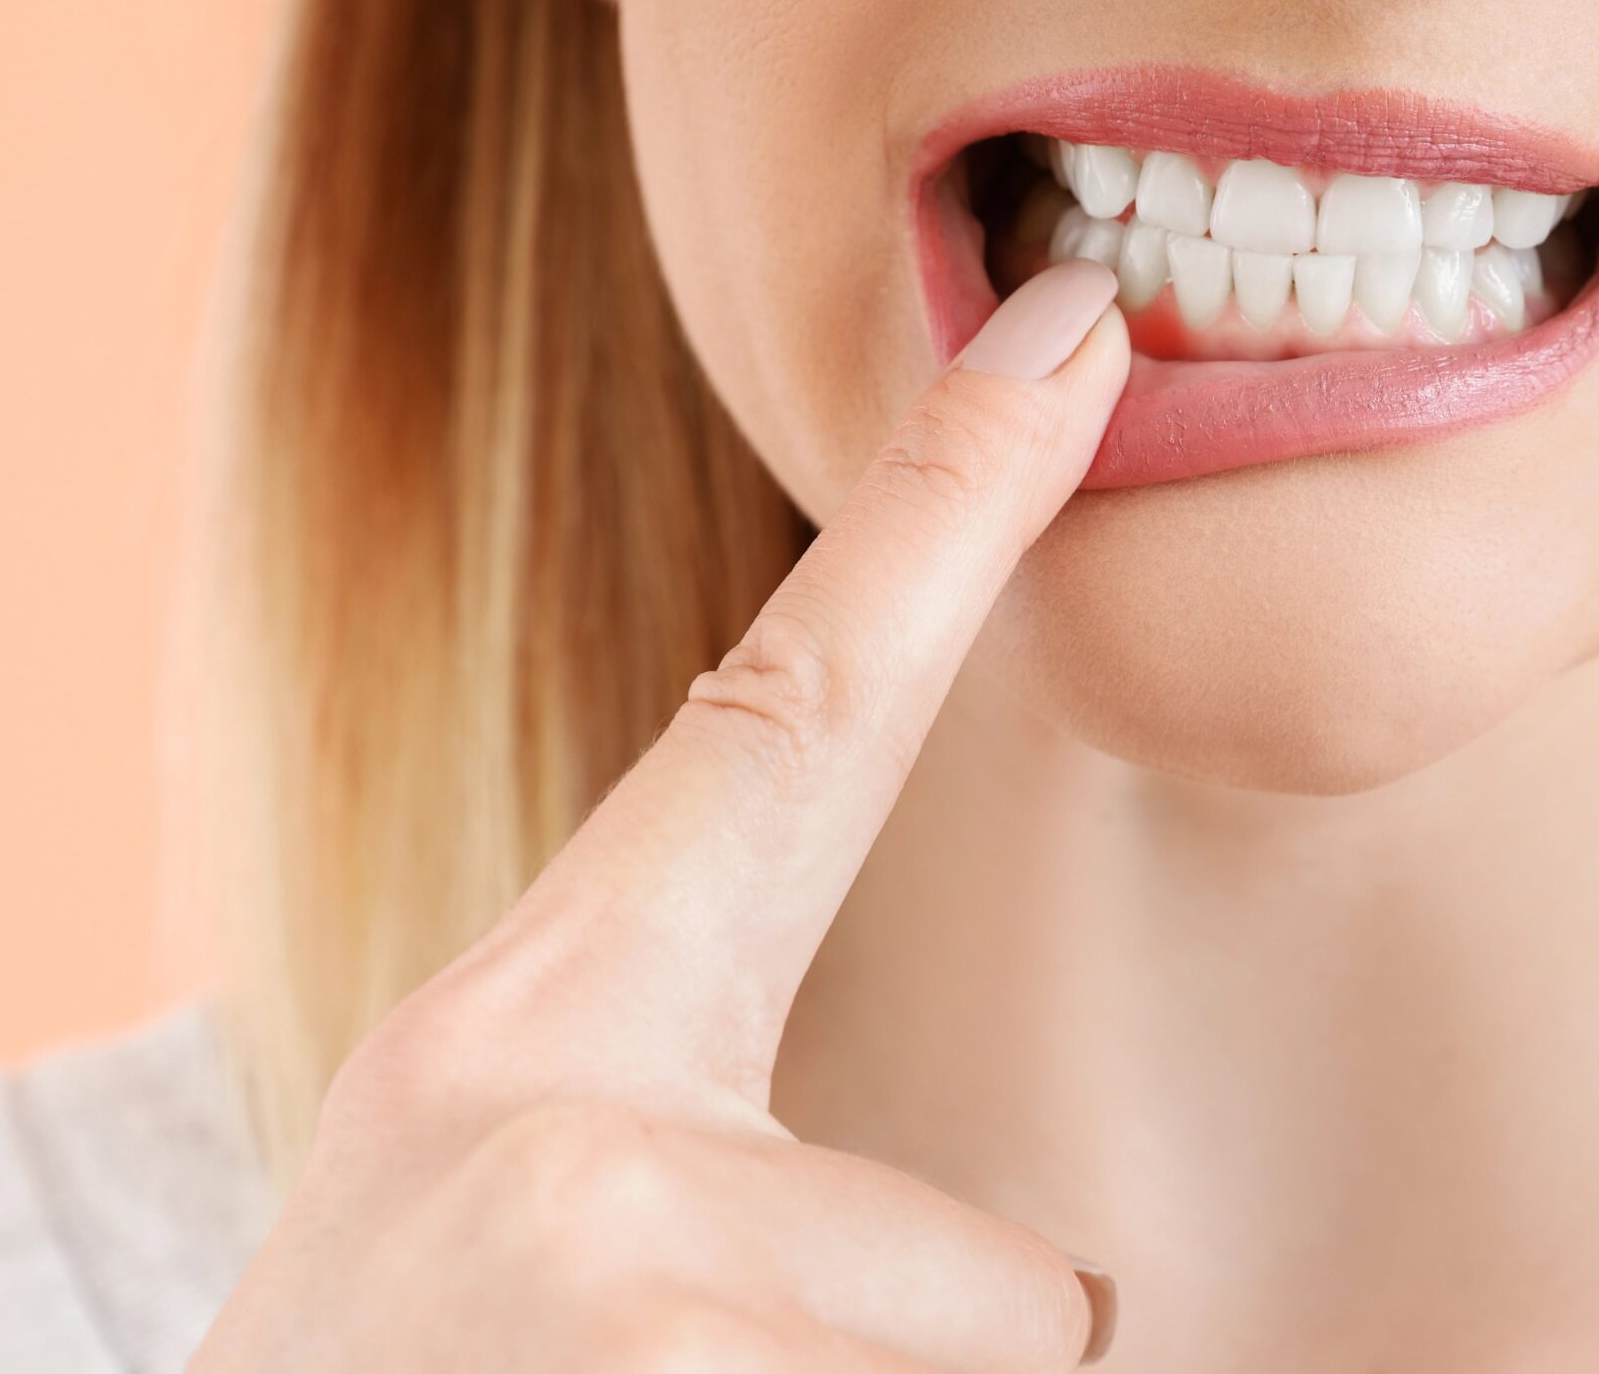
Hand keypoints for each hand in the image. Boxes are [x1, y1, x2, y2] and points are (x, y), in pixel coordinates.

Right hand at [192, 260, 1130, 1371]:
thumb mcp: (525, 1227)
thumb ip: (717, 1160)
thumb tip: (1056, 1278)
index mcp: (537, 1027)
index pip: (791, 713)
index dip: (950, 517)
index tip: (1074, 329)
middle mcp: (576, 1110)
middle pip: (1017, 1273)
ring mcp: (624, 1262)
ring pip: (998, 1364)